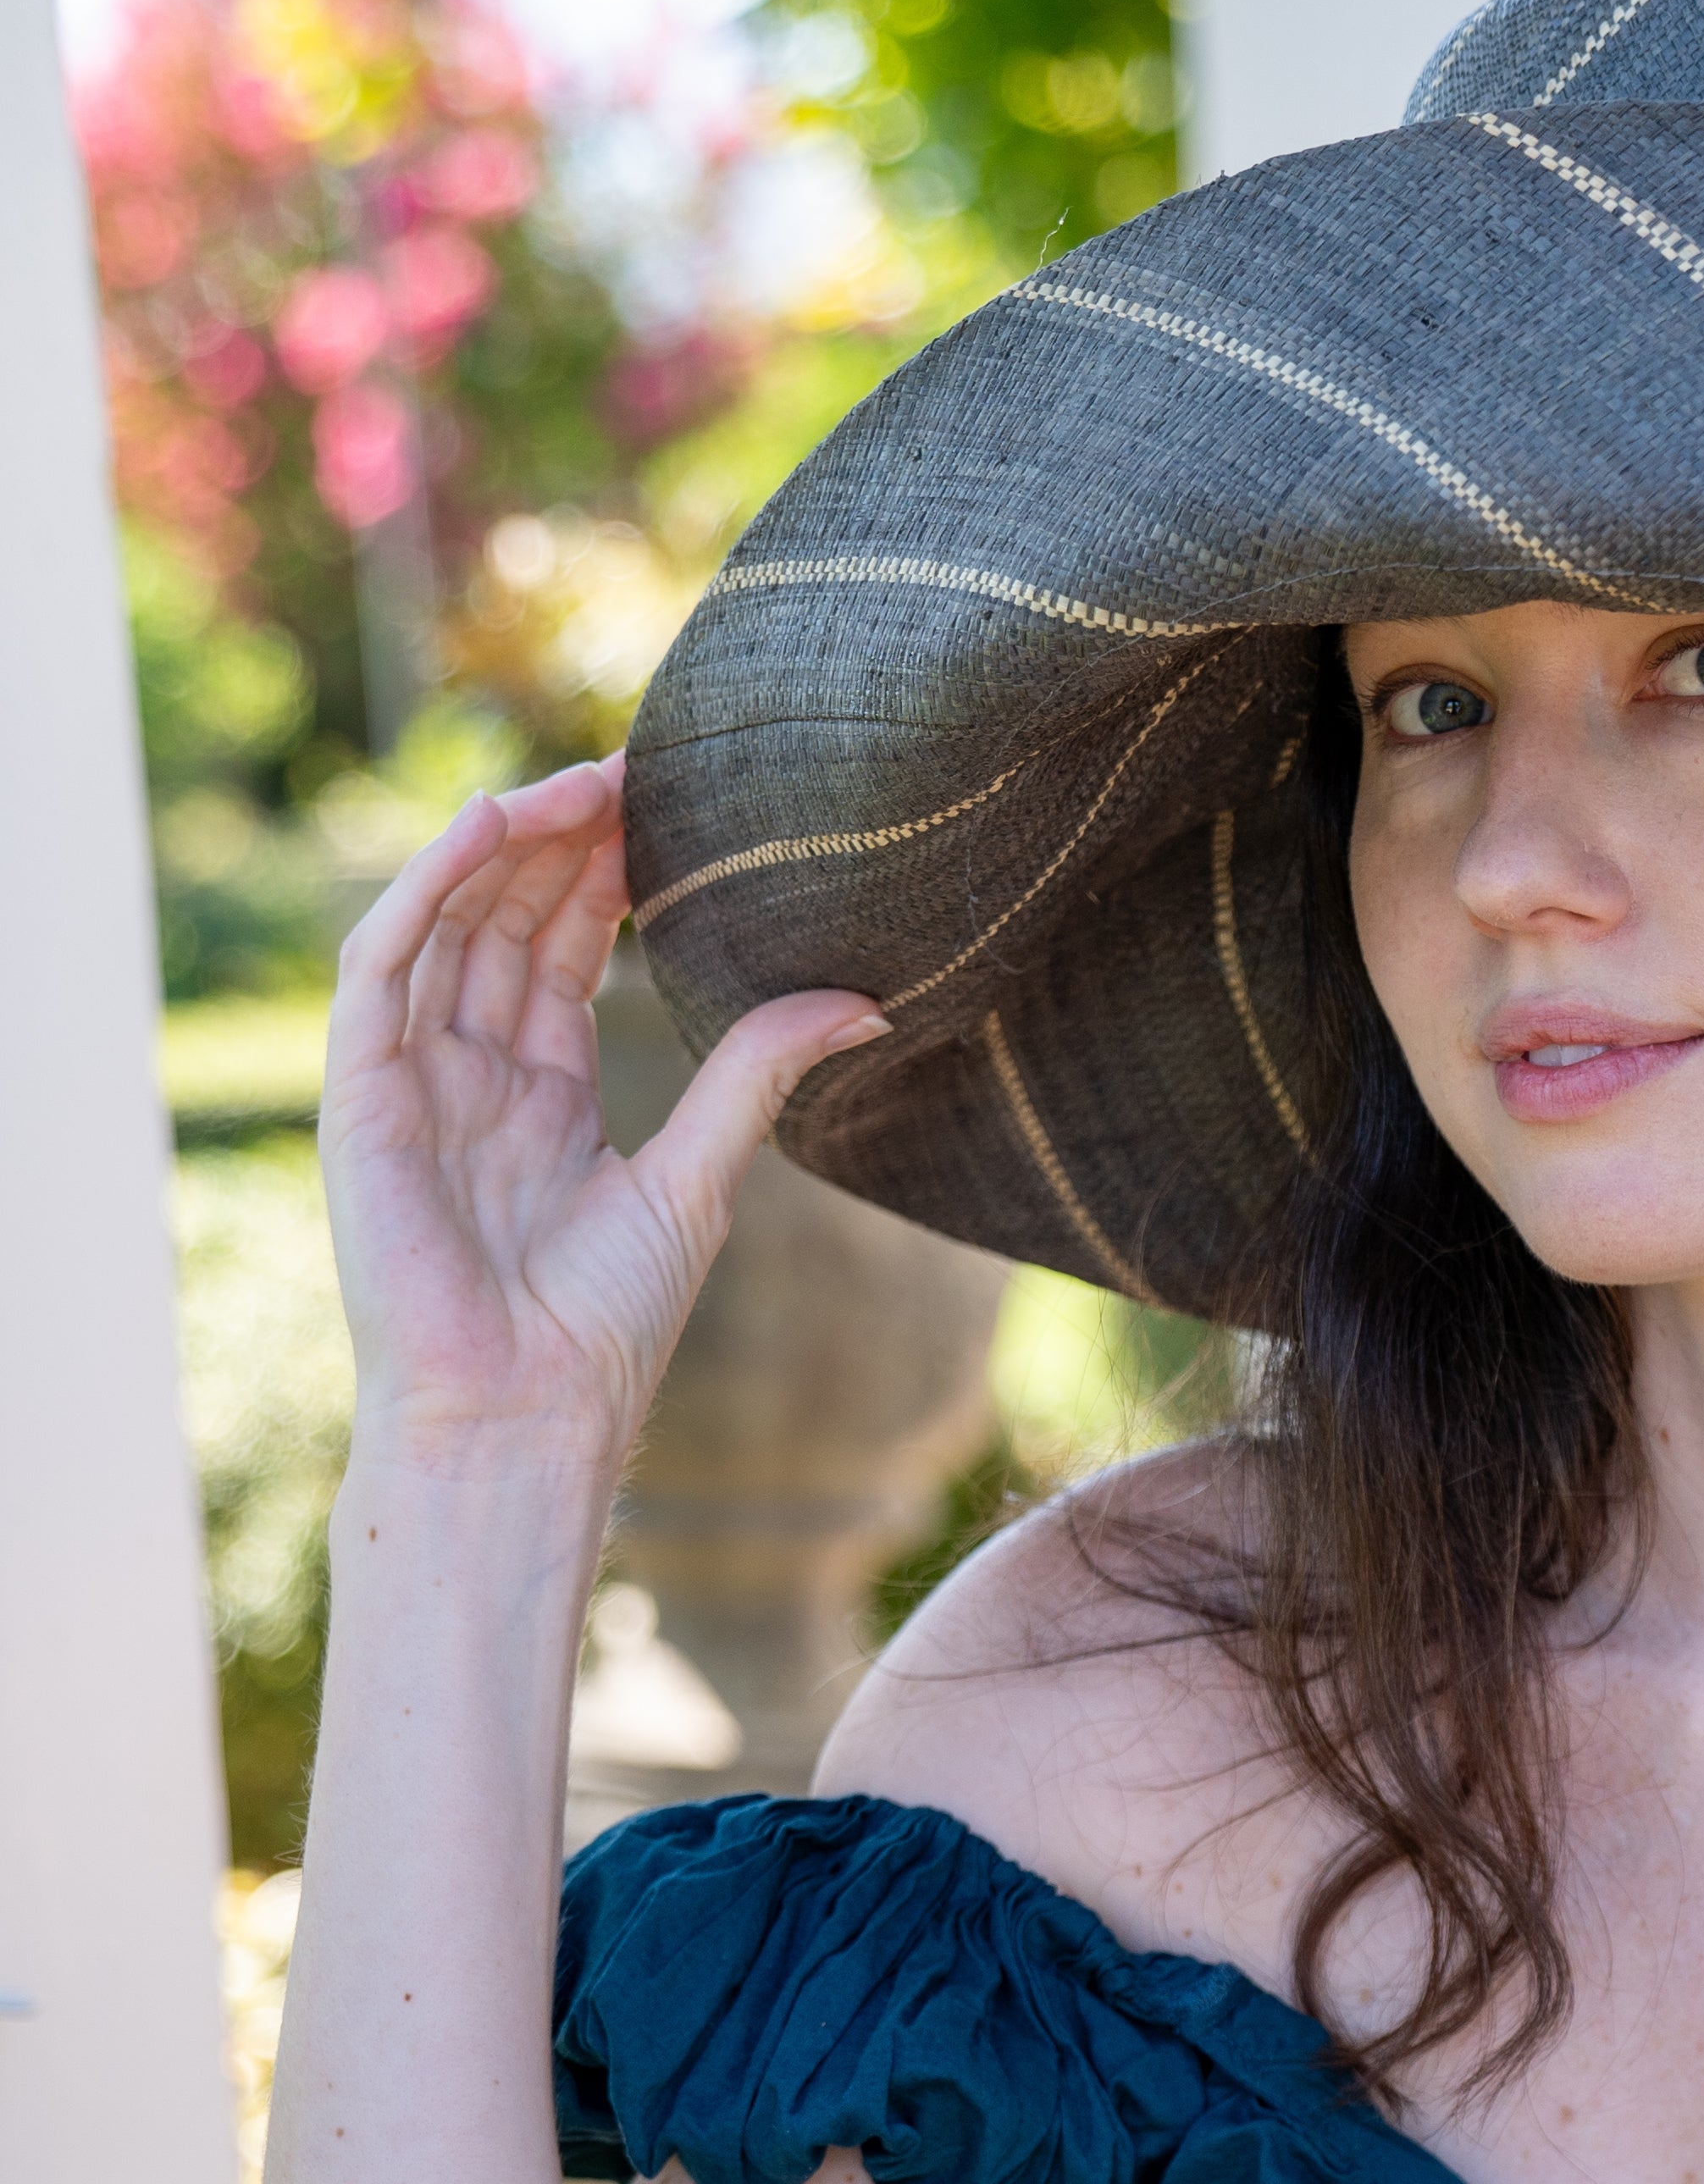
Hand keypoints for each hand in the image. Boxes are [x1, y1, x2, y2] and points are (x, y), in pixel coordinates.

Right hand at [319, 756, 886, 1472]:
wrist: (524, 1416)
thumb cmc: (603, 1327)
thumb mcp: (700, 1179)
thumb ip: (756, 1075)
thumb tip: (864, 998)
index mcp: (541, 1097)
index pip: (565, 951)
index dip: (608, 874)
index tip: (668, 806)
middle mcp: (469, 1077)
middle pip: (508, 922)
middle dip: (562, 840)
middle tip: (632, 766)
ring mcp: (409, 1082)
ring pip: (448, 924)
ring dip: (502, 844)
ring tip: (575, 780)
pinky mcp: (358, 1097)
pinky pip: (381, 968)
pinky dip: (424, 889)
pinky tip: (484, 826)